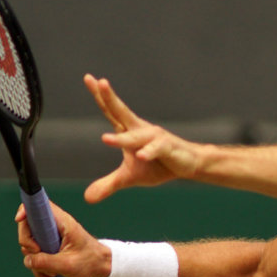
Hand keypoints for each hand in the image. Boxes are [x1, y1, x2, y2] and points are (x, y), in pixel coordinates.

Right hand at [15, 202, 110, 276]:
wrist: (100, 266)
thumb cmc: (89, 260)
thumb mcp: (67, 264)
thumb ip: (46, 262)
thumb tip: (27, 260)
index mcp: (62, 222)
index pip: (40, 206)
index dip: (26, 209)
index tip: (18, 219)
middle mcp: (54, 226)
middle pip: (27, 227)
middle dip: (27, 244)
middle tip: (38, 255)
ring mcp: (50, 236)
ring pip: (30, 245)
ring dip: (35, 262)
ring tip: (52, 274)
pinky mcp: (49, 247)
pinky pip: (36, 256)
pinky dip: (39, 268)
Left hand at [82, 74, 201, 202]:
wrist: (188, 165)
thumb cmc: (158, 166)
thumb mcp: (129, 178)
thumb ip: (109, 184)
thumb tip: (88, 198)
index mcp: (129, 131)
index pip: (112, 111)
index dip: (101, 96)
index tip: (89, 78)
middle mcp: (140, 130)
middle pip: (121, 112)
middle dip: (110, 98)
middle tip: (100, 82)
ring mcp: (154, 138)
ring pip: (135, 137)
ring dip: (122, 139)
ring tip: (105, 139)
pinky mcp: (167, 148)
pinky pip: (156, 150)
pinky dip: (149, 152)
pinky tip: (142, 155)